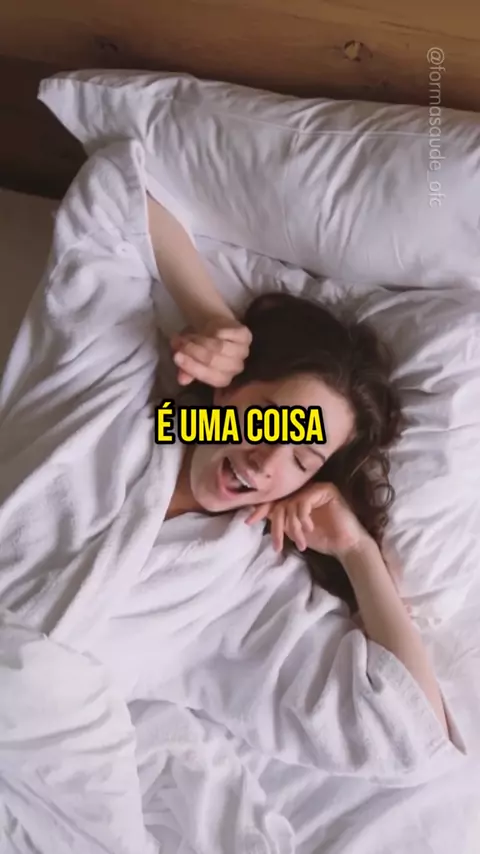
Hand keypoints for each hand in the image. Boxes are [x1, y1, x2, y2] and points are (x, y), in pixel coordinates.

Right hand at [170, 318, 251, 387]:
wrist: (216, 327)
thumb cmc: (202, 347)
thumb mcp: (190, 359)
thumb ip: (186, 370)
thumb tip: (182, 379)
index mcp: (223, 378)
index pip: (210, 377)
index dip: (192, 367)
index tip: (176, 356)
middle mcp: (235, 367)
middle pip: (214, 360)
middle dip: (193, 351)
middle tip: (180, 344)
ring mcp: (243, 351)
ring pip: (220, 347)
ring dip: (201, 341)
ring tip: (189, 337)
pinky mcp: (246, 336)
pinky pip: (229, 334)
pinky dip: (215, 331)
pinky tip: (208, 330)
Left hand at [246, 482, 369, 560]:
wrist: (345, 546)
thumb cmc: (322, 539)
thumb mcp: (294, 530)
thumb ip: (280, 519)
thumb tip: (258, 513)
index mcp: (297, 498)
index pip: (275, 500)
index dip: (261, 509)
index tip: (248, 522)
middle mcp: (305, 490)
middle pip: (280, 502)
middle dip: (276, 526)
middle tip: (276, 544)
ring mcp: (315, 488)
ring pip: (290, 504)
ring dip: (293, 527)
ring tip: (300, 542)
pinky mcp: (326, 489)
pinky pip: (303, 501)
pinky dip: (303, 517)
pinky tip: (310, 529)